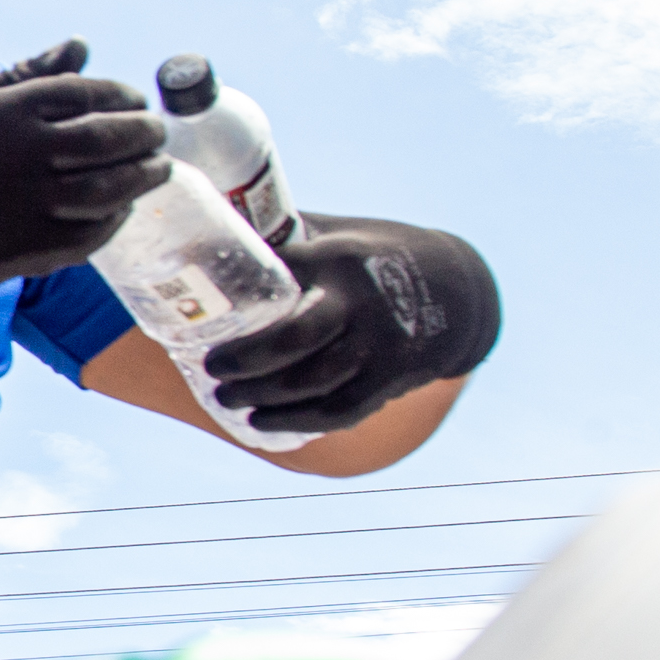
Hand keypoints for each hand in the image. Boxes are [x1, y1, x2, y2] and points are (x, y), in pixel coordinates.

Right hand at [0, 40, 171, 317]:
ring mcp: (32, 204)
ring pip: (112, 188)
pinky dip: (115, 220)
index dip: (120, 95)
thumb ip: (24, 77)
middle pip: (111, 138)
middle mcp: (28, 154)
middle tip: (157, 135)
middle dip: (144, 134)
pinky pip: (91, 233)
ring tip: (156, 170)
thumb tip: (79, 46)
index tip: (134, 101)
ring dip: (142, 177)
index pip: (88, 93)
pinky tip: (120, 209)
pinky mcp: (29, 248)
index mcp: (9, 112)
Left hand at [200, 213, 499, 432]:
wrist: (456, 287)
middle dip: (247, 361)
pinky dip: (299, 422)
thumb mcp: (335, 236)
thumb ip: (285, 244)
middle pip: (297, 339)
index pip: (281, 278)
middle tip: (213, 370)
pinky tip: (264, 424)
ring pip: (315, 381)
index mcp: (338, 260)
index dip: (241, 301)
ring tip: (228, 400)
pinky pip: (342, 409)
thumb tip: (209, 243)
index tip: (203, 320)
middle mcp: (360, 302)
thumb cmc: (373, 258)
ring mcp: (380, 344)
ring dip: (266, 398)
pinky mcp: (392, 379)